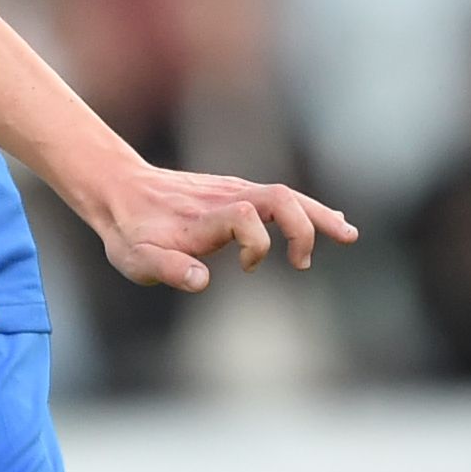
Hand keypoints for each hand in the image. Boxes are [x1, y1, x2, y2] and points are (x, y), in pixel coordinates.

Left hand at [73, 160, 352, 290]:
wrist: (121, 191)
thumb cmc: (129, 233)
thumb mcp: (135, 260)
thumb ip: (166, 269)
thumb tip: (201, 280)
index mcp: (204, 219)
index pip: (245, 218)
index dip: (255, 244)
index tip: (246, 269)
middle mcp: (225, 199)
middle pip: (280, 198)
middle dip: (305, 226)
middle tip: (304, 263)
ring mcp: (234, 192)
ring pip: (286, 195)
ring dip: (319, 216)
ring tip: (349, 234)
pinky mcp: (238, 192)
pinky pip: (280, 197)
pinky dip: (308, 210)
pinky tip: (330, 221)